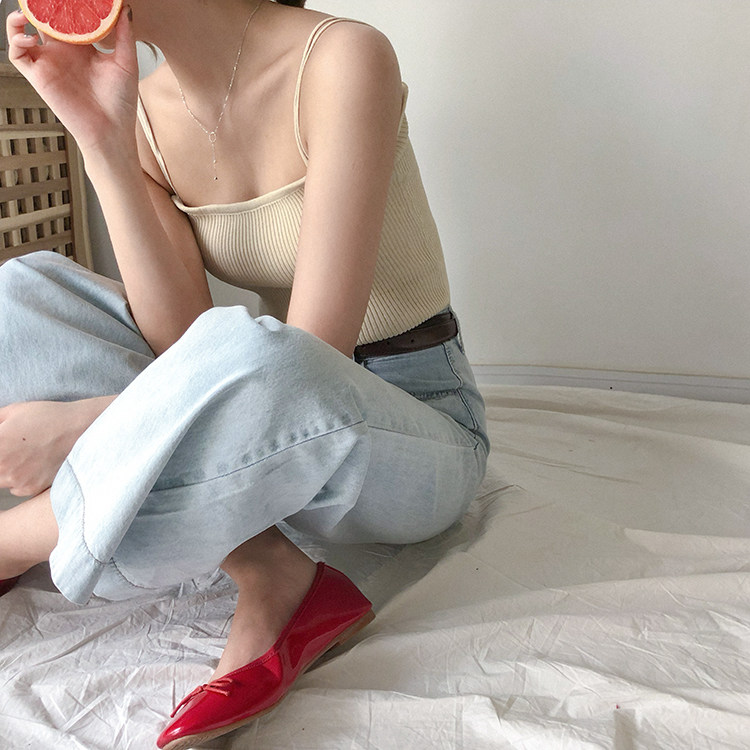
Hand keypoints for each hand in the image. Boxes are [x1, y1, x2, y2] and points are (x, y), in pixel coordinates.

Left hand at [0, 399, 109, 496]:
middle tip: (15, 450)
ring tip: (22, 455)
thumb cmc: (48, 417)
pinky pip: (15, 488)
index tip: (2, 446)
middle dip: (1, 459)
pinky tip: (32, 464)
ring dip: (4, 470)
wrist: (81, 429)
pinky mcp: (32, 488)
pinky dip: (18, 478)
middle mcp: (3, 466)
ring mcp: (18, 480)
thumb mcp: (12, 411)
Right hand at [6, 8, 138, 154]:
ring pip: (22, 32)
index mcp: (82, 46)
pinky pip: (17, 55)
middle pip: (42, 20)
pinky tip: (30, 37)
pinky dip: (16, 41)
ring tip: (25, 10)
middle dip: (40, 5)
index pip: (66, 16)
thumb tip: (124, 8)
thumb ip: (124, 35)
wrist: (111, 130)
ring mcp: (49, 63)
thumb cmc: (120, 102)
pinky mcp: (39, 76)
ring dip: (19, 17)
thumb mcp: (126, 63)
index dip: (64, 3)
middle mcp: (63, 52)